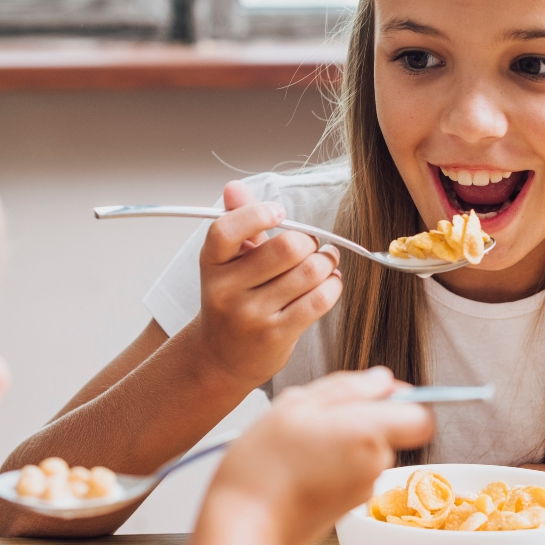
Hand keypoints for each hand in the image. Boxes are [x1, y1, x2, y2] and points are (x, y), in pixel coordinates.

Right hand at [194, 180, 342, 386]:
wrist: (222, 358)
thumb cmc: (232, 301)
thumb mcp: (228, 263)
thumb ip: (238, 223)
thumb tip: (234, 187)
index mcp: (211, 264)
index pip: (227, 229)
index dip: (257, 214)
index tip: (279, 212)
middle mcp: (226, 290)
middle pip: (285, 248)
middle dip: (309, 242)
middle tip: (314, 245)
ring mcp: (250, 315)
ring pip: (309, 273)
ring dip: (327, 263)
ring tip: (327, 262)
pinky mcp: (275, 336)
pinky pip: (319, 300)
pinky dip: (333, 286)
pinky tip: (330, 282)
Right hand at [209, 368, 434, 544]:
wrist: (244, 526)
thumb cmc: (263, 466)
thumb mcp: (296, 405)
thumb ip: (346, 387)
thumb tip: (381, 380)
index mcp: (369, 434)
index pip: (421, 415)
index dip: (403, 400)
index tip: (374, 394)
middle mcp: (375, 465)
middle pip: (388, 430)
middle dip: (357, 418)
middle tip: (313, 417)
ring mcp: (363, 490)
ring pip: (365, 450)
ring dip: (339, 441)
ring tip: (298, 444)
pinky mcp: (347, 508)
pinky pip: (350, 473)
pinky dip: (331, 465)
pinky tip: (297, 467)